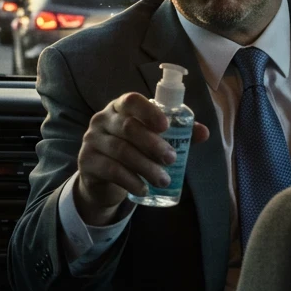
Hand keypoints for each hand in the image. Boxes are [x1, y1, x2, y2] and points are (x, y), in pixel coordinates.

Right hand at [75, 92, 209, 225]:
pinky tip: (144, 189)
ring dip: (146, 167)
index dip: (149, 111)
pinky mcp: (86, 161)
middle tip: (172, 160)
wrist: (102, 178)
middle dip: (153, 144)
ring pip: (121, 151)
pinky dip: (131, 180)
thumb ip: (177, 134)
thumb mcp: (152, 141)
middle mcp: (102, 119)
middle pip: (128, 127)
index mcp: (119, 108)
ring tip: (164, 180)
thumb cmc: (133, 151)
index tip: (166, 126)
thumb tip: (204, 132)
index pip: (131, 100)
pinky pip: (111, 170)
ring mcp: (91, 140)